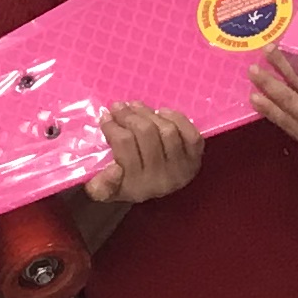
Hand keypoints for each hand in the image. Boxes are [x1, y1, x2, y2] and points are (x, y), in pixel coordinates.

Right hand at [82, 102, 204, 208]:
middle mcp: (162, 180)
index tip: (105, 115)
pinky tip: (161, 113)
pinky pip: (190, 133)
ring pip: (167, 130)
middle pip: (146, 133)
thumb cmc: (123, 184)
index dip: (113, 125)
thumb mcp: (104, 191)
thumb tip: (113, 168)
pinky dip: (176, 118)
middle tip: (118, 106)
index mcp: (136, 187)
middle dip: (129, 115)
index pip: (124, 145)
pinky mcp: (196, 158)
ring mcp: (182, 169)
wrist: (152, 189)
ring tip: (135, 107)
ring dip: (149, 114)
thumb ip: (100, 185)